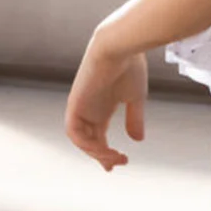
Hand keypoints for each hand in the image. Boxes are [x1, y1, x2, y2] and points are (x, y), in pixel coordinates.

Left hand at [66, 39, 147, 170]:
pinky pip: (73, 131)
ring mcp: (81, 105)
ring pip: (80, 139)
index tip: (121, 161)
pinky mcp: (75, 102)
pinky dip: (85, 144)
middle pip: (89, 139)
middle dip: (101, 156)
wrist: (118, 45)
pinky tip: (103, 149)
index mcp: (103, 106)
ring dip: (96, 153)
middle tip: (116, 165)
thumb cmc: (130, 66)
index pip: (98, 134)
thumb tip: (137, 140)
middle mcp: (90, 107)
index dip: (106, 150)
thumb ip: (134, 118)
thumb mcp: (135, 97)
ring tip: (113, 158)